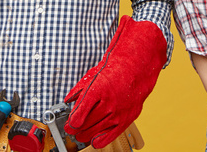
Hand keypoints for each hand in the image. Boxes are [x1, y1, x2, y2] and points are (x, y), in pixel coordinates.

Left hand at [64, 16, 166, 147]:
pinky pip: (110, 136)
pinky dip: (99, 140)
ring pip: (95, 133)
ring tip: (80, 133)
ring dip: (84, 135)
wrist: (138, 66)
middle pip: (84, 126)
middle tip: (71, 128)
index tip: (69, 122)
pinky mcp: (127, 118)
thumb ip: (79, 89)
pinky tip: (94, 138)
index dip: (70, 123)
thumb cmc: (116, 67)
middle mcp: (108, 103)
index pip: (78, 116)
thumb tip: (69, 100)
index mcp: (97, 90)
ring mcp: (119, 112)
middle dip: (74, 130)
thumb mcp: (93, 74)